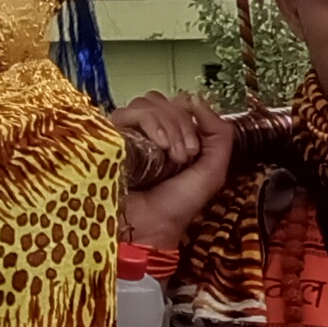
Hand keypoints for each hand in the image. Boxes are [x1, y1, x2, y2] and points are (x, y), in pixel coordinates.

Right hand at [113, 92, 237, 256]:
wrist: (151, 227)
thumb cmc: (178, 205)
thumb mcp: (213, 169)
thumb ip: (219, 133)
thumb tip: (195, 98)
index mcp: (170, 134)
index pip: (179, 102)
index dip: (191, 117)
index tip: (195, 150)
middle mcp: (147, 130)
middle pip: (163, 99)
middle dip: (181, 124)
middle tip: (184, 156)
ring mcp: (126, 133)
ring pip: (147, 103)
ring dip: (167, 125)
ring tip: (171, 156)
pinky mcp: (108, 136)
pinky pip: (128, 112)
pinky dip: (150, 123)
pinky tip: (157, 146)